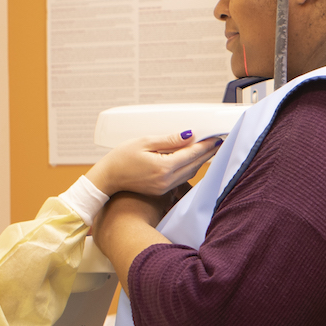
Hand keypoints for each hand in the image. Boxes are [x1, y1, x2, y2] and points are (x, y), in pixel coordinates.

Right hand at [87, 133, 222, 197]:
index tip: (216, 138)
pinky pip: (182, 179)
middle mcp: (166, 180)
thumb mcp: (144, 142)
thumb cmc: (121, 157)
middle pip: (194, 165)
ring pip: (190, 173)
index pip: (191, 155)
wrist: (107, 178)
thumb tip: (189, 135)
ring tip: (208, 149)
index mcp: (162, 167)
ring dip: (200, 162)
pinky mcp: (161, 191)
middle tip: (217, 142)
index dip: (205, 146)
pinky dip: (190, 168)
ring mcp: (164, 187)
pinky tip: (193, 160)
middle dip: (207, 153)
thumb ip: (169, 140)